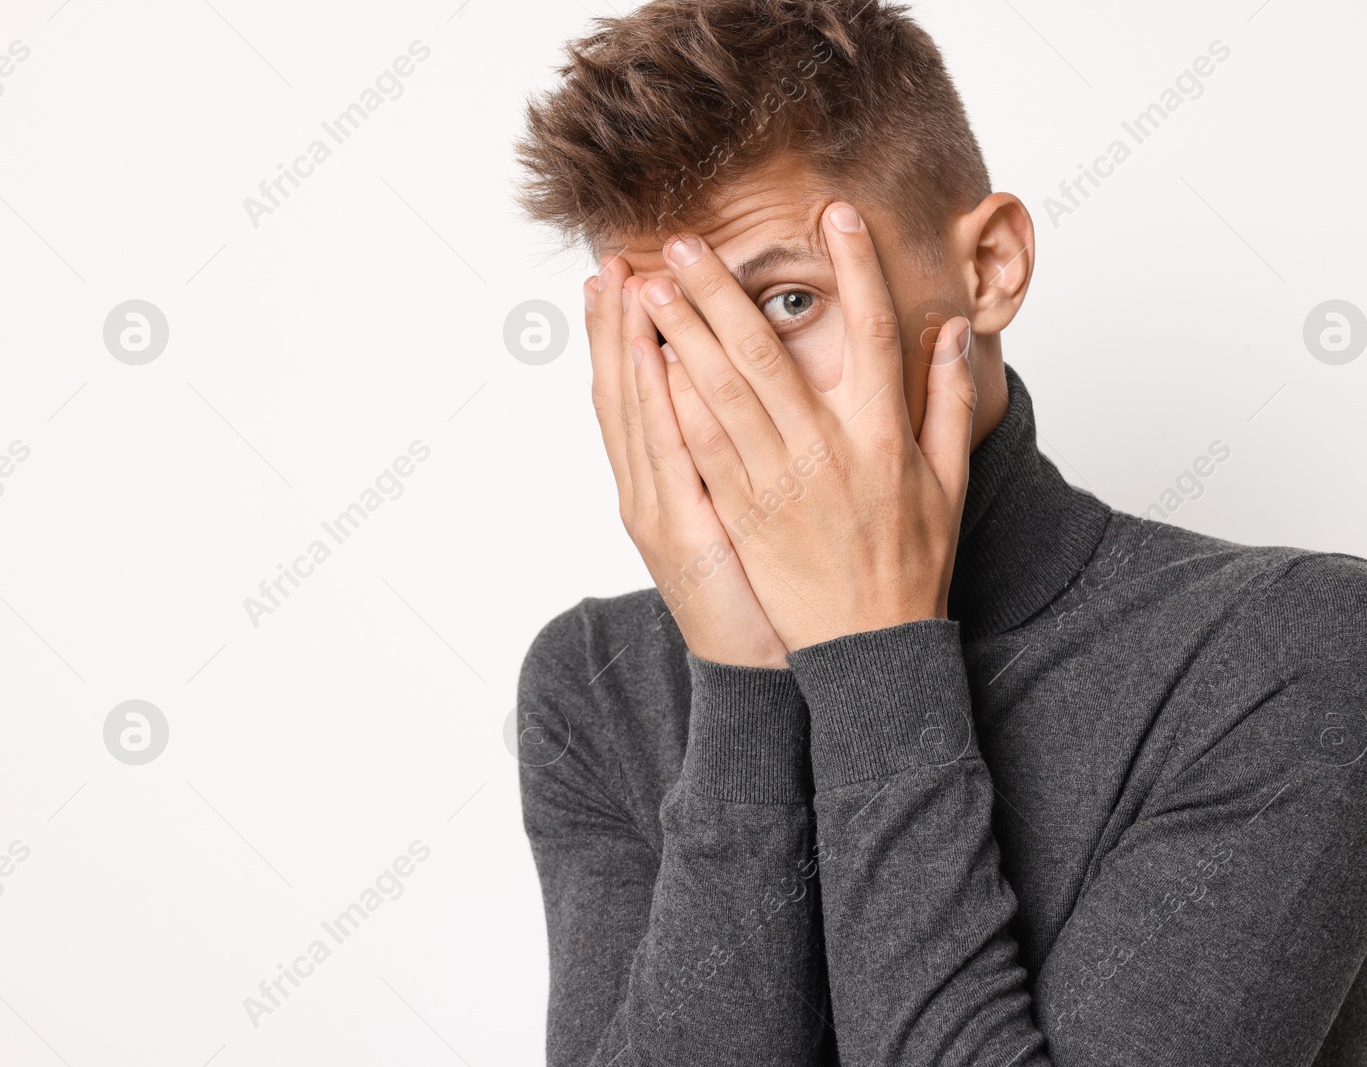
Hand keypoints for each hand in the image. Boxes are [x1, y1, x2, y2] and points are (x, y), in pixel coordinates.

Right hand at [584, 255, 789, 668]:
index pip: (635, 397)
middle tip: (609, 265)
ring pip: (635, 417)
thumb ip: (725, 459)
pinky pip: (669, 459)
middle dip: (613, 328)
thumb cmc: (757, 593)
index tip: (621, 278)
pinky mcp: (683, 535)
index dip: (622, 337)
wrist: (756, 671)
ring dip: (627, 349)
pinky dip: (657, 408)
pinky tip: (655, 362)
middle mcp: (648, 492)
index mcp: (661, 485)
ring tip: (622, 289)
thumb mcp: (732, 518)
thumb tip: (736, 400)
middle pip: (622, 396)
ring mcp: (659, 512)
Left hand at [632, 202, 975, 651]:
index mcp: (882, 435)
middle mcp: (826, 450)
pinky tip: (644, 363)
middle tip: (684, 241)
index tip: (835, 211)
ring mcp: (777, 482)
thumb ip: (946, 403)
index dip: (857, 267)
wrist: (871, 646)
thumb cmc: (911, 563)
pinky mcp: (740, 513)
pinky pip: (700, 448)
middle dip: (720, 290)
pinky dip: (671, 402)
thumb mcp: (947, 481)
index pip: (872, 331)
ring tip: (646, 285)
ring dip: (680, 334)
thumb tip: (951, 332)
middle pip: (766, 353)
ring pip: (720, 393)